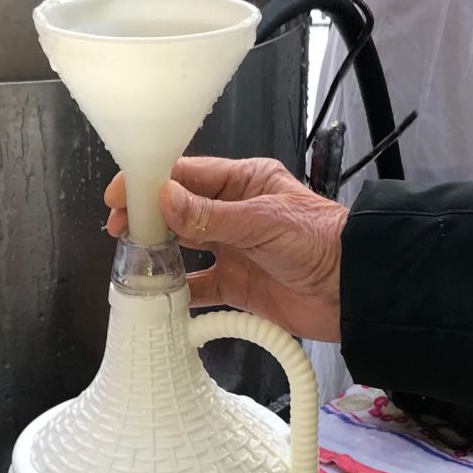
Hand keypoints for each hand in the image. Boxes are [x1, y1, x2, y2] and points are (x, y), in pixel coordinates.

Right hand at [105, 157, 347, 342]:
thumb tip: (161, 197)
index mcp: (243, 182)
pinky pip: (199, 288)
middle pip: (178, 210)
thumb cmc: (318, 242)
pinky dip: (178, 293)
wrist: (355, 291)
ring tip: (131, 261)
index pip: (186, 175)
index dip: (150, 182)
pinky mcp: (237, 286)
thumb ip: (208, 215)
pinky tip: (158, 296)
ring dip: (158, 254)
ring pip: (183, 248)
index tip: (118, 195)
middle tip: (117, 229)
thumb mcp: (261, 222)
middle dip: (146, 217)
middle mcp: (234, 212)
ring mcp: (234, 250)